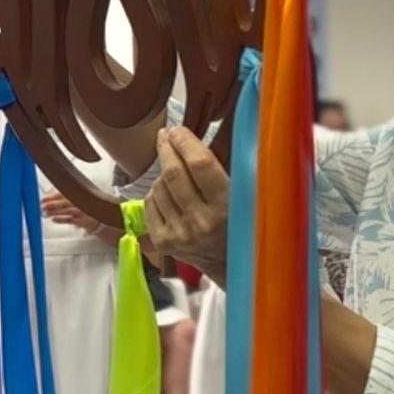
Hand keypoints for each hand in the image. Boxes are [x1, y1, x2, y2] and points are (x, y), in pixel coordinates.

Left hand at [41, 193, 104, 236]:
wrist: (99, 217)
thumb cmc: (84, 207)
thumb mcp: (75, 199)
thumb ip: (62, 198)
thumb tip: (47, 198)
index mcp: (77, 194)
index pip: (63, 193)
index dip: (52, 196)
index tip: (43, 199)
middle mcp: (80, 202)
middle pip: (64, 202)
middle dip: (52, 204)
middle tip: (43, 206)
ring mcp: (82, 211)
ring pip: (67, 210)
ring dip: (55, 211)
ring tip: (46, 213)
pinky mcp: (83, 221)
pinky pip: (71, 220)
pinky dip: (61, 219)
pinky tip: (54, 219)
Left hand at [143, 128, 229, 283]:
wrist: (229, 264)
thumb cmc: (239, 222)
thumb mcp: (243, 194)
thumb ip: (226, 167)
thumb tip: (197, 136)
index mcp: (226, 206)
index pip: (200, 164)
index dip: (185, 142)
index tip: (178, 130)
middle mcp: (201, 222)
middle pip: (173, 173)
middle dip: (167, 148)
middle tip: (166, 135)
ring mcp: (179, 234)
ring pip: (159, 187)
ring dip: (164, 173)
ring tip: (175, 173)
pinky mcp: (163, 242)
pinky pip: (150, 203)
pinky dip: (157, 193)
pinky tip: (169, 194)